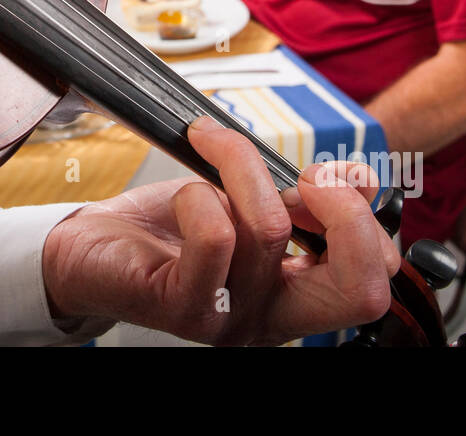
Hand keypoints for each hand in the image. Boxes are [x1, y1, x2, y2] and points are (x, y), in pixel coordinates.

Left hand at [41, 116, 399, 344]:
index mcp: (296, 294)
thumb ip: (300, 198)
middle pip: (361, 293)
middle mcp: (271, 316)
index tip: (324, 176)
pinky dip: (200, 193)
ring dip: (239, 165)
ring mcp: (230, 319)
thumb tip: (358, 179)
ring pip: (271, 229)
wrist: (91, 247)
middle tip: (308, 177)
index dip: (367, 218)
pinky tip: (184, 195)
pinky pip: (214, 235)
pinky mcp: (183, 307)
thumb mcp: (248, 203)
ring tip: (212, 147)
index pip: (375, 283)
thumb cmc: (170, 226)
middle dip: (348, 215)